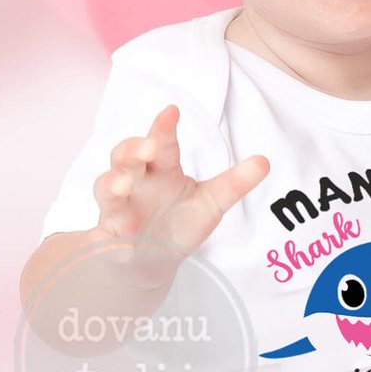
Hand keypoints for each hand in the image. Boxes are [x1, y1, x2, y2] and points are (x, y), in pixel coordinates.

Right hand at [94, 104, 269, 286]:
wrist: (153, 260)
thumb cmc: (178, 222)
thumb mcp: (211, 202)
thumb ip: (235, 183)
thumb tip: (265, 161)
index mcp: (162, 170)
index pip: (161, 144)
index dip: (163, 127)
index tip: (172, 111)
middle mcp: (137, 183)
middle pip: (126, 157)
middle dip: (133, 149)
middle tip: (149, 147)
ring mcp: (120, 208)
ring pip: (107, 188)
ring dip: (112, 184)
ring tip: (124, 185)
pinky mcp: (112, 236)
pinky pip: (105, 234)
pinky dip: (110, 238)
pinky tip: (121, 243)